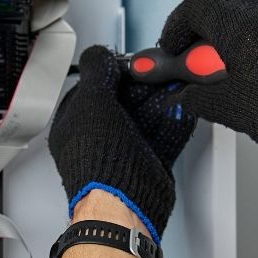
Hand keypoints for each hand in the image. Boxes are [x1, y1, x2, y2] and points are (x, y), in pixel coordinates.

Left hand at [48, 45, 196, 241]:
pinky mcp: (149, 163)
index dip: (113, 71)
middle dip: (143, 85)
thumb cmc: (99, 161)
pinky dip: (176, 121)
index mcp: (74, 124)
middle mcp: (98, 138)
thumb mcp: (91, 100)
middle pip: (123, 101)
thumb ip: (96, 71)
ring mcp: (124, 151)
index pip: (92, 87)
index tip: (131, 62)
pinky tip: (183, 107)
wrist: (123, 204)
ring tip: (174, 84)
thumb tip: (99, 54)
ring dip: (162, 100)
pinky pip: (164, 135)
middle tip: (157, 72)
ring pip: (146, 117)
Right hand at [159, 0, 257, 172]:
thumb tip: (185, 96)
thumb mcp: (227, 107)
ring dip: (235, 23)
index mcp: (237, 26)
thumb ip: (196, 97)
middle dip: (205, 18)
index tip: (173, 45)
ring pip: (252, 3)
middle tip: (199, 47)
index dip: (177, 26)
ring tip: (231, 57)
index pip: (194, 7)